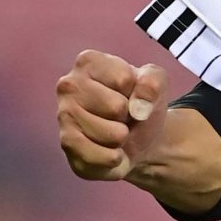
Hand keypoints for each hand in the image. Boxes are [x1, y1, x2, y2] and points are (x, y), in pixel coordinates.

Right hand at [56, 50, 169, 181]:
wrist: (138, 135)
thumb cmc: (141, 101)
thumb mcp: (157, 82)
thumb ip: (154, 83)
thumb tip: (138, 108)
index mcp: (88, 62)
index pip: (124, 80)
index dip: (137, 91)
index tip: (129, 93)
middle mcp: (68, 85)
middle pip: (116, 107)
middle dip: (128, 116)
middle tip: (121, 115)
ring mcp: (63, 116)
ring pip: (112, 135)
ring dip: (123, 137)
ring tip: (114, 130)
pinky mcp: (67, 145)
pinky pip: (103, 157)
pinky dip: (116, 158)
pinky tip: (109, 149)